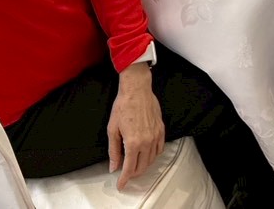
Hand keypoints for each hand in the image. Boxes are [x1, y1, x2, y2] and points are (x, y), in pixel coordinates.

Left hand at [107, 65, 163, 189]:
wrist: (137, 89)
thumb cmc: (123, 106)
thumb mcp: (112, 129)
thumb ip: (114, 150)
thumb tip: (114, 166)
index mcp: (133, 142)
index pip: (129, 168)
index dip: (124, 179)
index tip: (121, 185)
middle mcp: (146, 141)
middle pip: (142, 167)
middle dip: (133, 174)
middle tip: (126, 174)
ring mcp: (156, 136)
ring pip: (151, 160)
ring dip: (143, 165)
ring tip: (135, 164)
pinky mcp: (161, 130)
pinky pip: (159, 149)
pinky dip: (153, 155)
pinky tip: (146, 153)